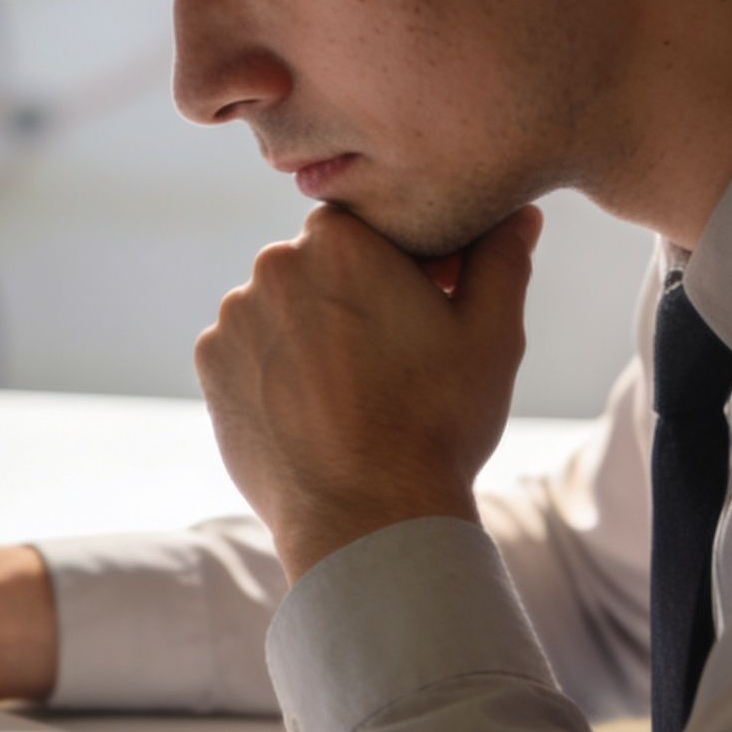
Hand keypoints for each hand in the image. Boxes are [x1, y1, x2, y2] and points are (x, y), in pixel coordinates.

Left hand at [195, 204, 541, 581]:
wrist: (365, 517)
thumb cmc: (437, 423)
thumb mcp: (490, 335)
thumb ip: (500, 260)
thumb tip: (519, 214)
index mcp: (340, 241)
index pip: (368, 228)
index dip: (401, 265)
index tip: (424, 307)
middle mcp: (274, 265)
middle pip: (320, 266)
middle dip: (352, 297)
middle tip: (391, 358)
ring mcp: (235, 317)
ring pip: (282, 308)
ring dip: (310, 331)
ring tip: (352, 393)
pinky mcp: (211, 365)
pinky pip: (248, 350)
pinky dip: (274, 369)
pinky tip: (313, 410)